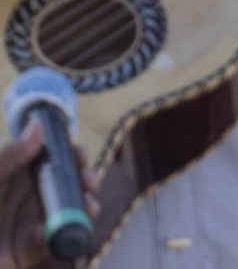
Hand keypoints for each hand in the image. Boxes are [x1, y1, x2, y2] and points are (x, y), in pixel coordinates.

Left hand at [1, 124, 91, 268]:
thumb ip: (11, 156)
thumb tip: (38, 126)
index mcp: (20, 177)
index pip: (53, 161)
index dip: (72, 156)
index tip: (81, 153)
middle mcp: (30, 198)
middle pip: (68, 184)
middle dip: (85, 180)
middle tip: (89, 181)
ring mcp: (33, 222)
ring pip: (70, 211)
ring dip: (85, 207)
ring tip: (87, 206)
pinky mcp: (32, 249)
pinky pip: (53, 241)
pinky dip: (60, 235)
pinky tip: (51, 230)